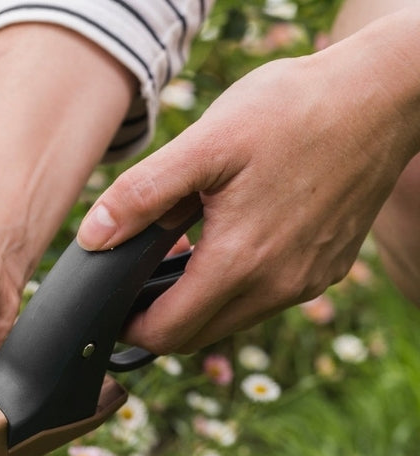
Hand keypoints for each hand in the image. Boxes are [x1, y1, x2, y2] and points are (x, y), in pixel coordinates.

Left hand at [78, 12, 419, 353]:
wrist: (384, 96)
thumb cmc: (294, 109)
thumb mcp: (206, 143)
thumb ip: (142, 195)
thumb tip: (93, 235)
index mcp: (239, 262)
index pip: (166, 334)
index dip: (129, 328)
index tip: (114, 308)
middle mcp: (276, 287)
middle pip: (196, 337)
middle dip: (160, 321)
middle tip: (139, 284)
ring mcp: (304, 284)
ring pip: (230, 322)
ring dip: (199, 305)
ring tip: (184, 256)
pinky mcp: (324, 272)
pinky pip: (266, 301)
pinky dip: (238, 289)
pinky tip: (231, 246)